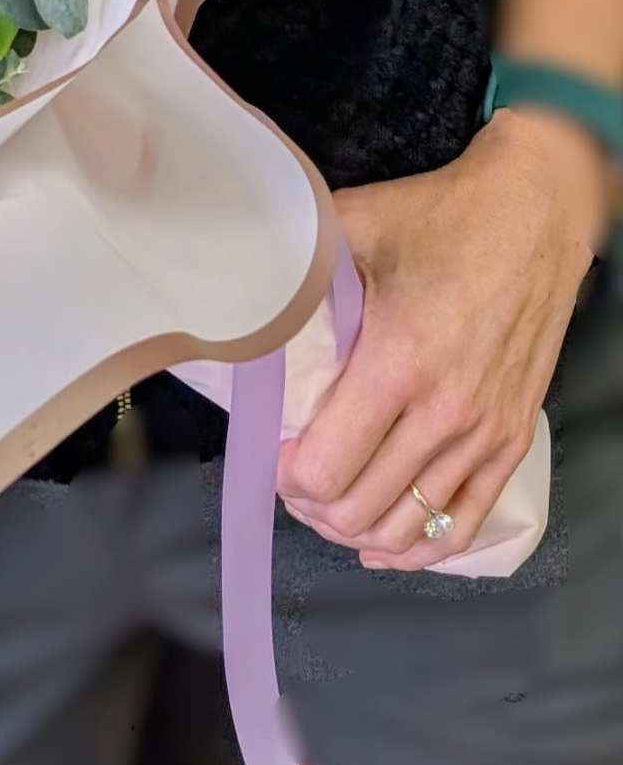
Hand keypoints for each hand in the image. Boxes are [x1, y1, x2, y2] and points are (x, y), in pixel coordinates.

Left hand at [278, 111, 604, 569]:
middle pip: (363, 506)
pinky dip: (422, 547)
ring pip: (411, 524)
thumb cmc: (438, 218)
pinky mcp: (513, 438)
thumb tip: (231, 277)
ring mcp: (486, 431)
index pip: (329, 467)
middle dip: (313, 506)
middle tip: (289, 480)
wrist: (533, 215)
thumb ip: (293, 260)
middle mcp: (447, 411)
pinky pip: (467, 520)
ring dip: (358, 529)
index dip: (287, 475)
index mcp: (398, 363)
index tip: (270, 453)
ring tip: (325, 507)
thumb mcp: (352, 225)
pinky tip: (384, 549)